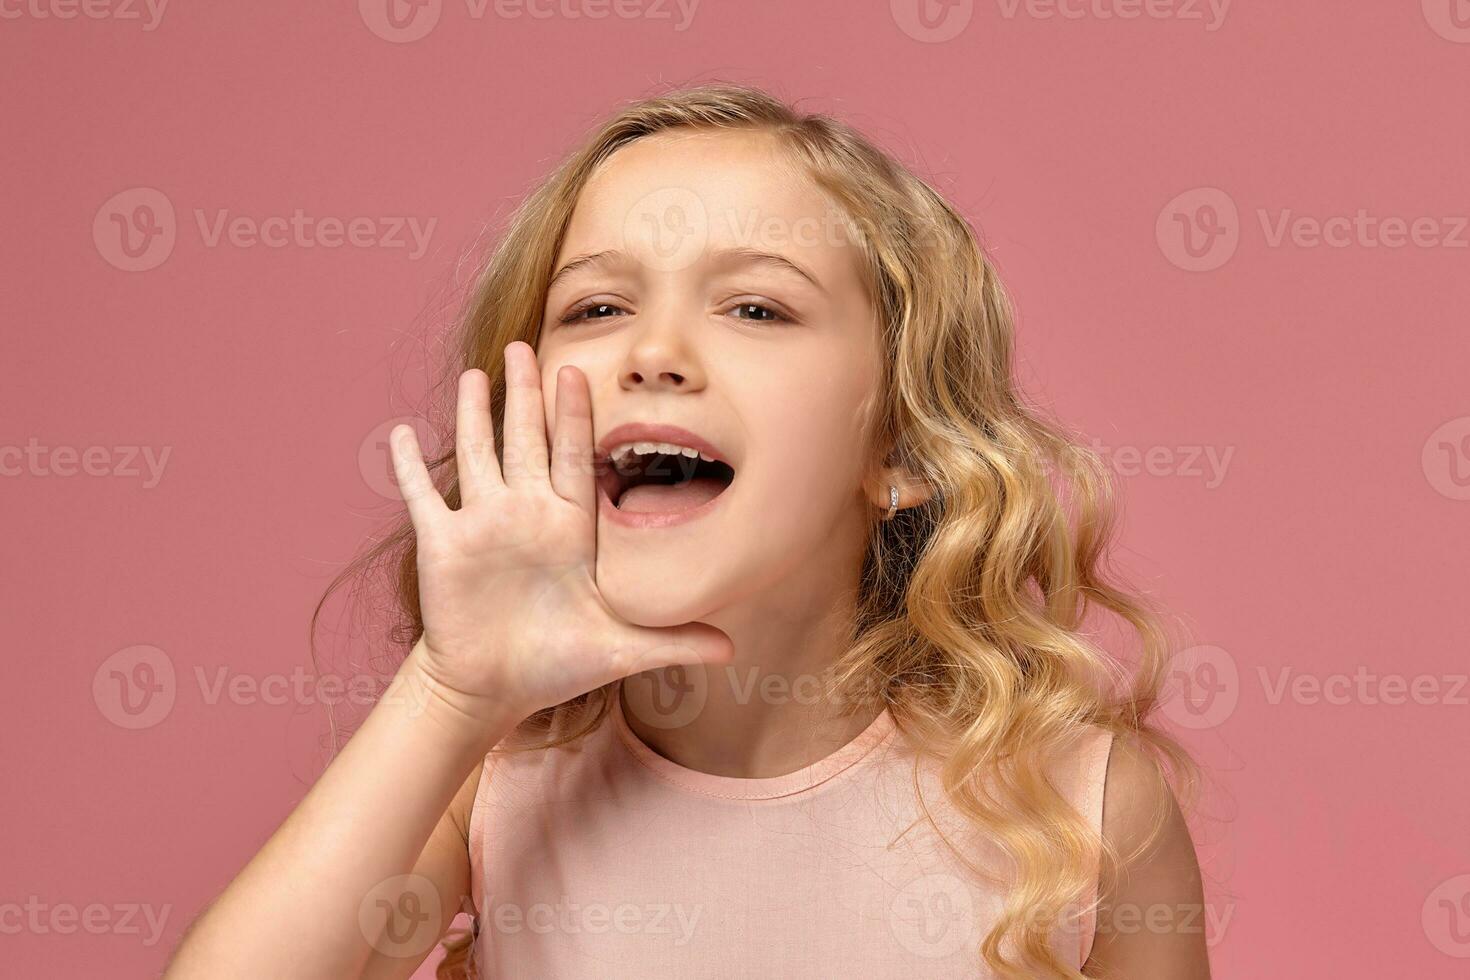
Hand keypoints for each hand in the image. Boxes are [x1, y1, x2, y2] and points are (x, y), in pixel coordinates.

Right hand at [387, 341, 733, 726]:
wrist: (492, 690)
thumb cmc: (556, 667)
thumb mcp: (621, 649)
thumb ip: (674, 641)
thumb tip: (733, 648)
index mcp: (568, 529)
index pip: (575, 458)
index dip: (575, 416)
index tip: (580, 372)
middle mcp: (525, 516)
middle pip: (526, 441)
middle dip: (526, 394)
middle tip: (526, 348)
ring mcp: (482, 526)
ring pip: (478, 454)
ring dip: (473, 415)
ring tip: (473, 374)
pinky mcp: (443, 544)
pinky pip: (423, 495)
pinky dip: (409, 465)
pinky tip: (402, 431)